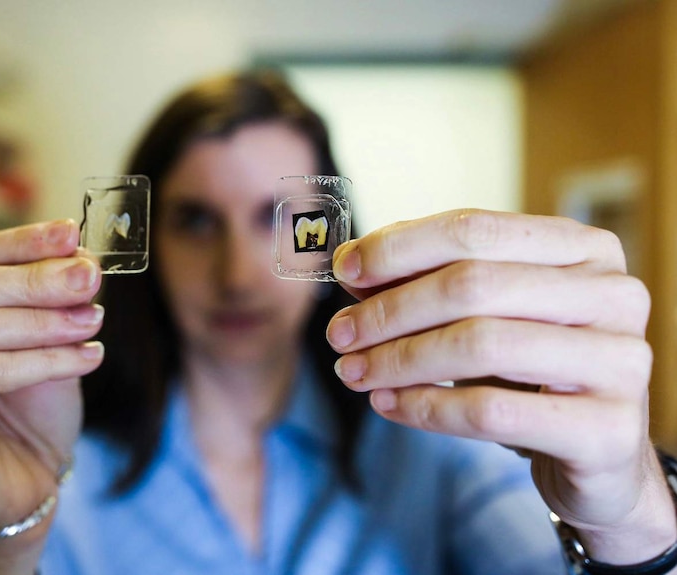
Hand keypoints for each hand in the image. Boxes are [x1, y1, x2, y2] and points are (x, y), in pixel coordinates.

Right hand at [0, 220, 103, 568]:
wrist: (31, 479)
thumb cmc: (32, 408)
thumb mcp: (47, 337)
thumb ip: (52, 296)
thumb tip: (77, 252)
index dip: (18, 242)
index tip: (71, 234)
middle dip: (32, 279)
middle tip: (89, 277)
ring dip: (39, 320)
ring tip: (93, 321)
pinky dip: (44, 360)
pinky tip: (88, 357)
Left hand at [326, 209, 675, 563]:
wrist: (600, 454)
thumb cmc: (534, 371)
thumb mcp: (486, 315)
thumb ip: (427, 281)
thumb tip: (351, 263)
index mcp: (583, 250)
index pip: (475, 228)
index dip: (399, 247)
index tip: (344, 269)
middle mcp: (613, 294)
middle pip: (472, 285)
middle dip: (389, 310)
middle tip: (340, 335)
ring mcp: (620, 361)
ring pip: (479, 345)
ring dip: (399, 359)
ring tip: (354, 371)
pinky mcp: (606, 429)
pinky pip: (491, 411)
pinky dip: (425, 407)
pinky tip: (388, 404)